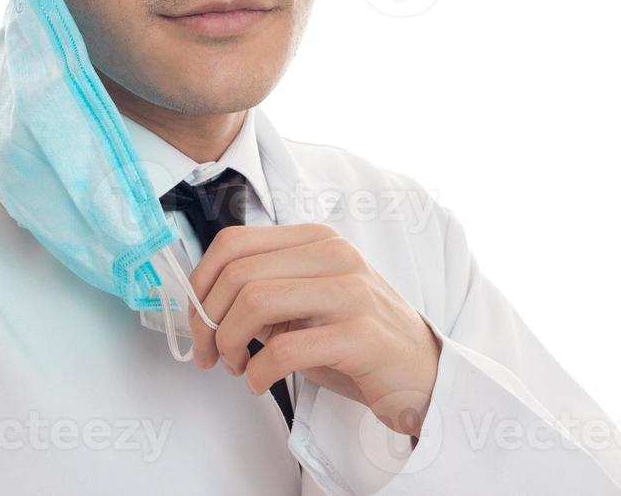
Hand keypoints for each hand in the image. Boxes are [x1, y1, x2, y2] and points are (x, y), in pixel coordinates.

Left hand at [186, 222, 441, 437]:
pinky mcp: (360, 334)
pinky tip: (259, 382)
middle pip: (238, 274)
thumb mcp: (308, 301)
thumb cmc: (355, 339)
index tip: (197, 321)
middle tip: (209, 354)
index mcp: (316, 239)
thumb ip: (265, 289)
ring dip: (229, 343)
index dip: (200, 284)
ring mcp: (351, 291)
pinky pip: (283, 349)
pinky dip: (257, 372)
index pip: (234, 243)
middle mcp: (334, 254)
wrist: (423, 373)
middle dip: (208, 321)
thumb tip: (204, 303)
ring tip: (235, 366)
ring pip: (254, 302)